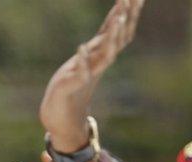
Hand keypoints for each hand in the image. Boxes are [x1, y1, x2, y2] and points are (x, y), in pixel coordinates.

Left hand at [39, 0, 143, 151]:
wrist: (61, 120)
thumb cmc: (70, 89)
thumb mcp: (84, 62)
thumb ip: (96, 47)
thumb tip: (109, 28)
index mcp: (99, 57)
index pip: (117, 32)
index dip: (126, 14)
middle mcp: (97, 65)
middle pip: (117, 40)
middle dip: (124, 20)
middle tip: (131, 0)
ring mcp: (87, 76)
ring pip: (105, 56)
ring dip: (111, 38)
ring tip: (118, 19)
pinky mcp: (72, 87)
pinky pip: (80, 73)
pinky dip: (83, 60)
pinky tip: (81, 47)